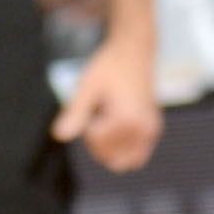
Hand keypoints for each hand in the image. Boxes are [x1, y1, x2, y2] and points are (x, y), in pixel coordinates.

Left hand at [52, 27, 163, 172]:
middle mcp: (144, 129)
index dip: (87, 124)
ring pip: (125, 163)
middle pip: (110, 158)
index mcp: (128, 118)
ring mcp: (151, 131)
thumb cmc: (109, 65)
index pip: (96, 142)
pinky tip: (116, 130)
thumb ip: (75, 113)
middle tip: (99, 113)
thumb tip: (59, 137)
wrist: (135, 50)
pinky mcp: (154, 130)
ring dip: (110, 150)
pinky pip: (137, 157)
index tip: (93, 103)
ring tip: (107, 123)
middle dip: (97, 142)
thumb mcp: (88, 86)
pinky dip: (124, 151)